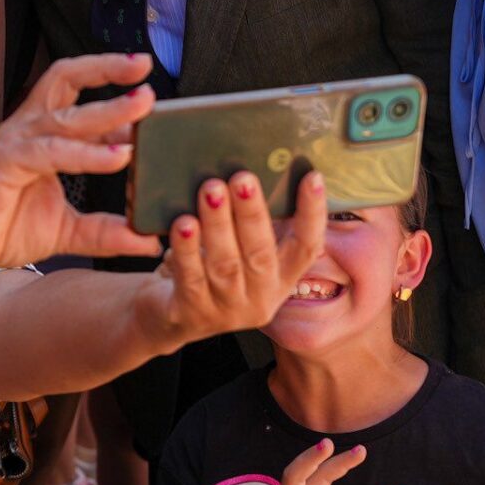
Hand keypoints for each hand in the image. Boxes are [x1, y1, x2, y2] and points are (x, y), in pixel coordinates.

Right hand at [0, 52, 162, 273]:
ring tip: (143, 106)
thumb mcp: (68, 231)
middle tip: (146, 67)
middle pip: (67, 77)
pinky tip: (118, 157)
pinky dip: (87, 153)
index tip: (153, 94)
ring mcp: (16, 142)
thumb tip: (150, 239)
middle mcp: (30, 128)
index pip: (81, 95)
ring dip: (108, 109)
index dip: (115, 90)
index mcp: (44, 133)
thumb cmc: (2, 227)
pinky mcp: (5, 162)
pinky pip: (52, 152)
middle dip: (107, 68)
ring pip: (67, 115)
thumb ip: (107, 230)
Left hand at [136, 168, 328, 349]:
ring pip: (225, 264)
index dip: (313, 214)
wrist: (171, 317)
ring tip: (211, 190)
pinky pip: (190, 277)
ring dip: (218, 224)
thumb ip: (251, 223)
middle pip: (260, 253)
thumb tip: (255, 168)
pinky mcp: (193, 313)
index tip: (313, 177)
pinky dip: (187, 249)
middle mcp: (260, 297)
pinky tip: (182, 224)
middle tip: (242, 177)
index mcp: (281, 279)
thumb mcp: (239, 251)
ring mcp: (227, 310)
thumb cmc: (210, 270)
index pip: (306, 248)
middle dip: (252, 213)